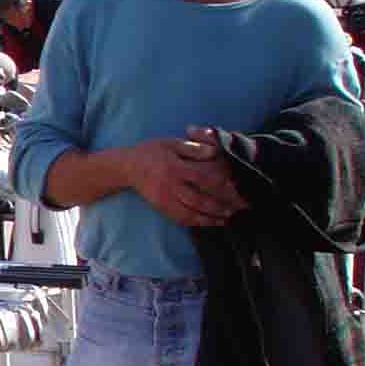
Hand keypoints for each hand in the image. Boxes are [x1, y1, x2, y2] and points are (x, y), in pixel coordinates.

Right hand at [130, 130, 245, 227]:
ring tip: (226, 219)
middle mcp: (169, 186)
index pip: (203, 178)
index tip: (236, 188)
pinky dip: (195, 222)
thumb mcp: (170, 143)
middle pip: (198, 199)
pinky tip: (207, 222)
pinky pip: (178, 218)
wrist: (126, 167)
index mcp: (174, 167)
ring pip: (189, 213)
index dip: (221, 184)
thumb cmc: (151, 152)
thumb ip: (193, 148)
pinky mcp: (160, 207)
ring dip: (209, 218)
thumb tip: (214, 152)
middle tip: (238, 208)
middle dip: (219, 206)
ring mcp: (164, 199)